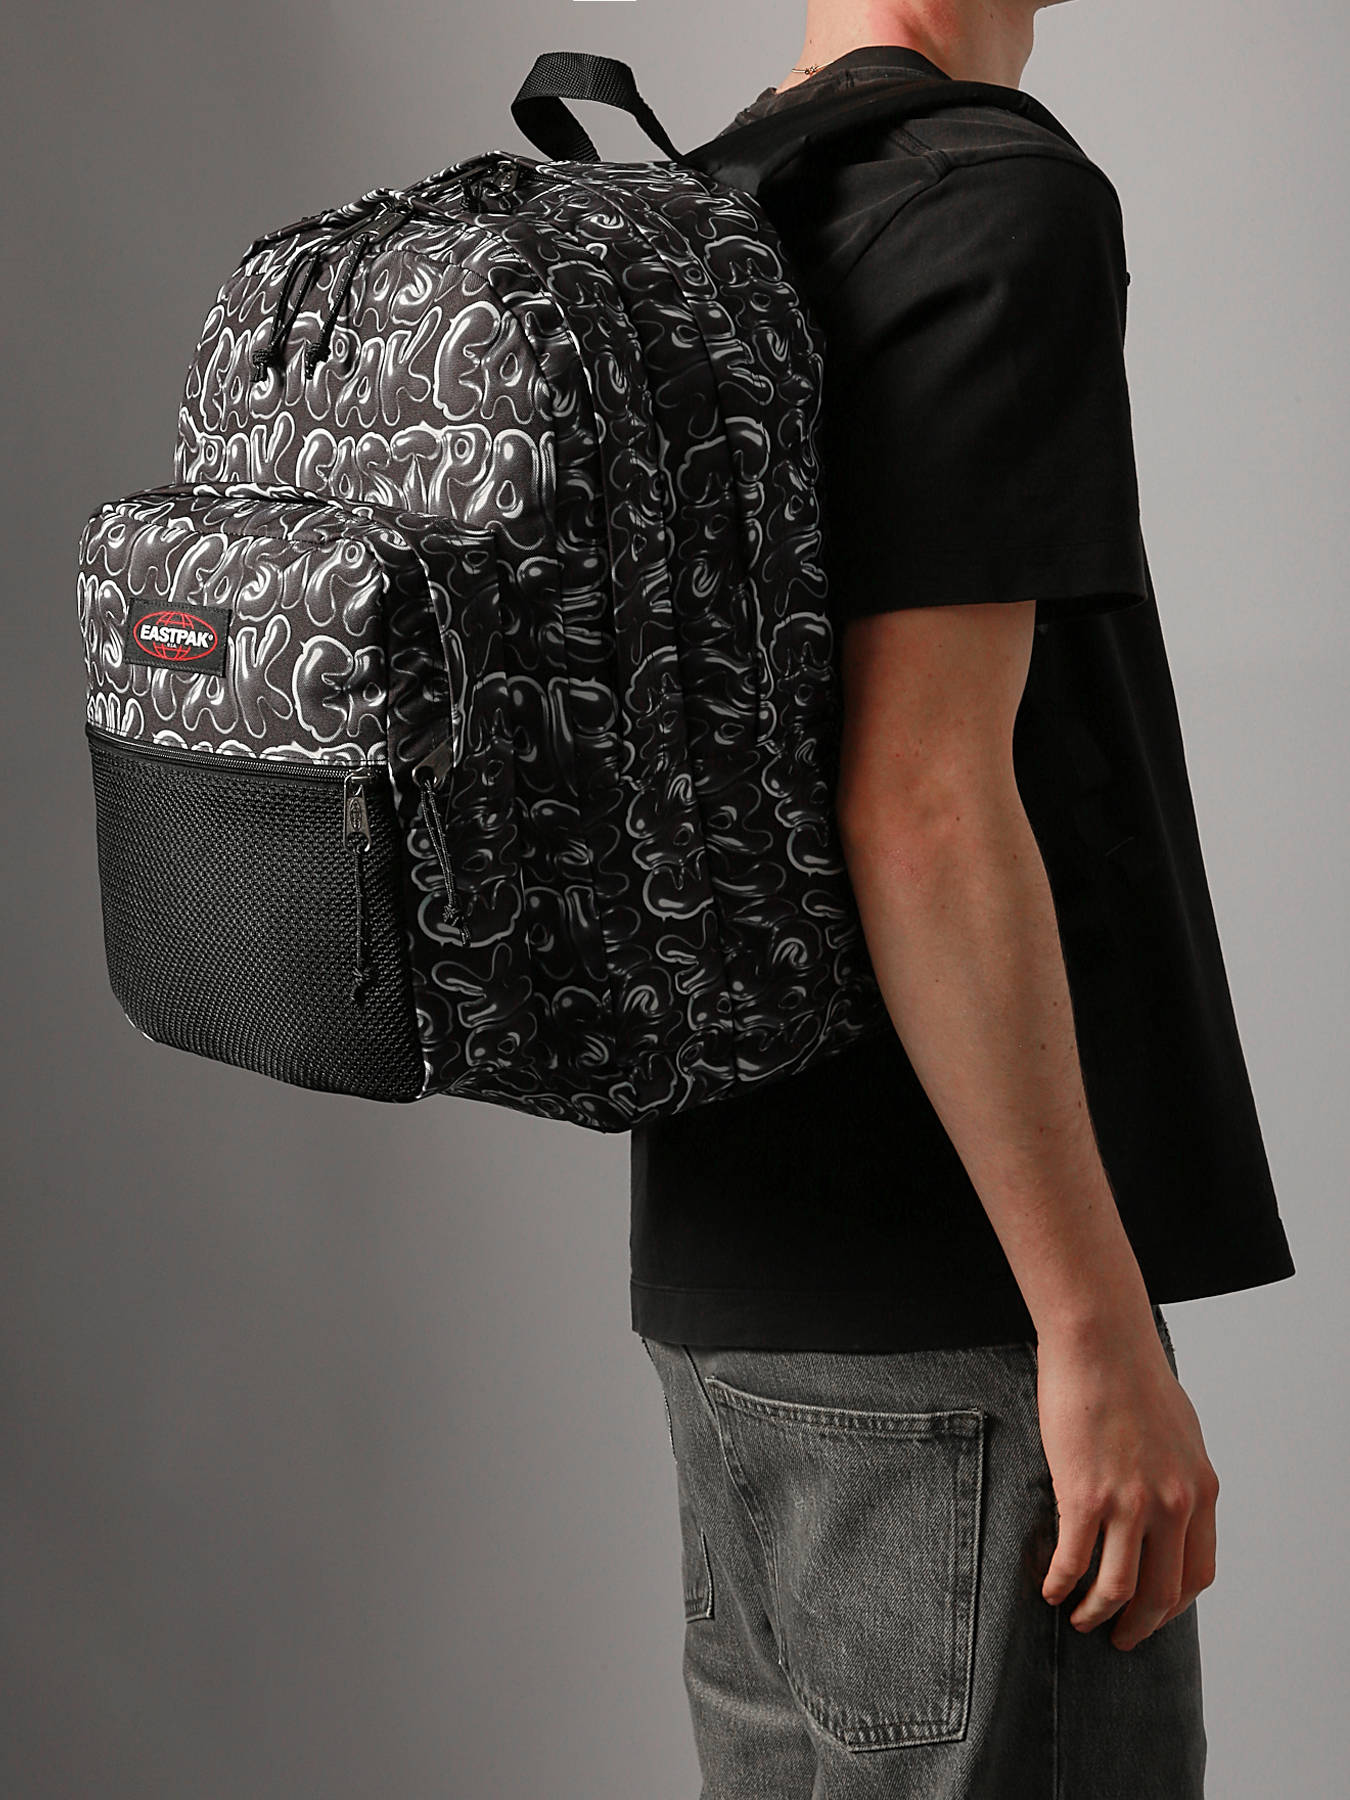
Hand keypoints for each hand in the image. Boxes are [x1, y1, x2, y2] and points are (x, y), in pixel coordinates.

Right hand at [1035, 1318, 1219, 1651]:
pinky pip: (1073, 1561)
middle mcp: (1172, 1505)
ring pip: (1118, 1589)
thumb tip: (1167, 1505)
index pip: (1198, 1573)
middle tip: (1119, 1637)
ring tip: (1079, 1619)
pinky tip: (1048, 1588)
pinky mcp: (1085, 1495)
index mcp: (1200, 1490)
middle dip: (1139, 1626)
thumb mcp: (1180, 1432)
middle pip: (1162, 1595)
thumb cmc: (1133, 1373)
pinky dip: (1060, 1584)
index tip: (1154, 1613)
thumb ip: (1178, 1475)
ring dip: (1097, 1614)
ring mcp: (1129, 1504)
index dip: (1174, 1605)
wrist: (1101, 1341)